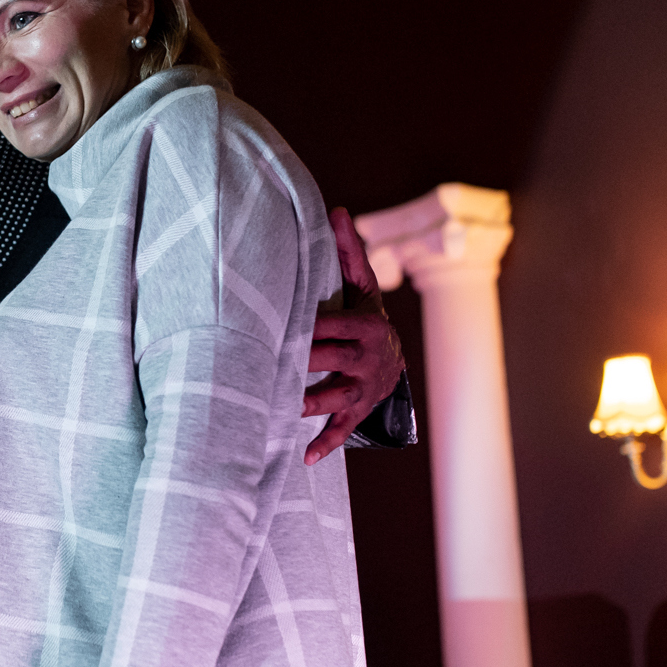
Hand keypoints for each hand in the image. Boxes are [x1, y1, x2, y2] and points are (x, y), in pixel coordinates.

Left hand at [303, 206, 404, 463]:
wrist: (393, 357)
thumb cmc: (364, 315)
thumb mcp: (362, 284)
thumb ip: (348, 250)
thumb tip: (336, 208)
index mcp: (365, 325)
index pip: (336, 325)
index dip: (313, 327)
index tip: (283, 328)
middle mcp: (366, 358)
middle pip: (334, 361)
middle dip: (308, 364)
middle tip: (274, 367)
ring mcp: (363, 388)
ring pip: (337, 397)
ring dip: (313, 405)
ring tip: (285, 410)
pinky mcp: (358, 411)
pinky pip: (342, 429)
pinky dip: (325, 444)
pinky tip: (304, 457)